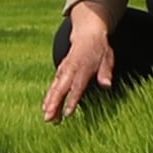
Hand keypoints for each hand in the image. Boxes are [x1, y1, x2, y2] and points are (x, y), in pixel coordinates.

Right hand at [39, 3, 112, 122]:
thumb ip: (105, 72)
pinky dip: (49, 96)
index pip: (77, 86)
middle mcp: (71, 69)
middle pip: (61, 89)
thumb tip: (106, 85)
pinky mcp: (60, 71)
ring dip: (50, 103)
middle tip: (49, 118)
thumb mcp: (107, 58)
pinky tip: (46, 108)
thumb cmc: (99, 49)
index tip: (68, 113)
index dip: (72, 100)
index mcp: (83, 67)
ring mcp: (64, 70)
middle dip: (54, 104)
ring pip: (55, 88)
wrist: (87, 34)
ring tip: (47, 118)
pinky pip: (54, 85)